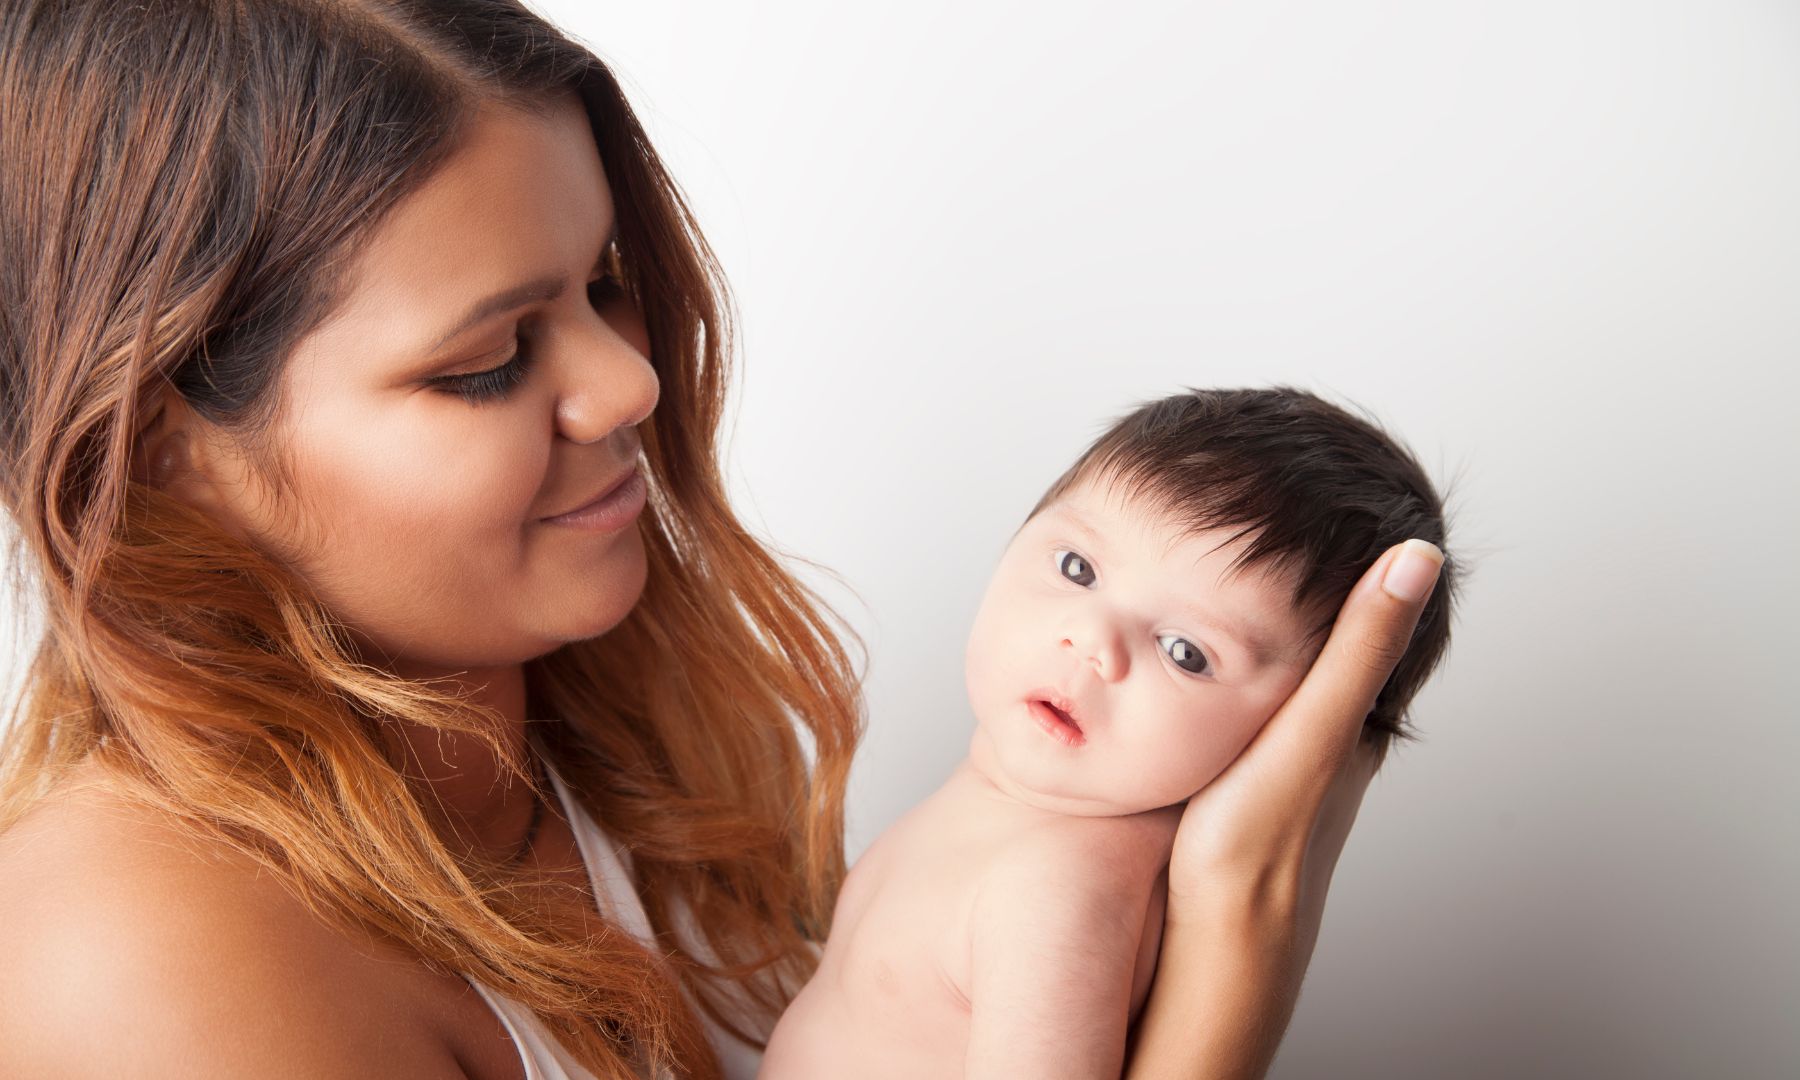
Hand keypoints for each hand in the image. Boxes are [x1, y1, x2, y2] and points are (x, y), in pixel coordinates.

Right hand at [1166, 539, 1443, 919]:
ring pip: (1287, 668)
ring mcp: (1286, 760)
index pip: (1372, 611)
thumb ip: (1358, 647)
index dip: (1360, 550)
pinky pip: (1249, 696)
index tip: (1342, 492)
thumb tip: (1419, 554)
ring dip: (1266, 617)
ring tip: (1233, 557)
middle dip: (1313, 576)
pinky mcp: (1241, 778)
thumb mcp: (1311, 732)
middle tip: (1274, 505)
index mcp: (1355, 716)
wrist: (1217, 946)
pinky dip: (1236, 657)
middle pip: (1332, 637)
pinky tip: (1202, 651)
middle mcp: (1329, 735)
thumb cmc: (1259, 846)